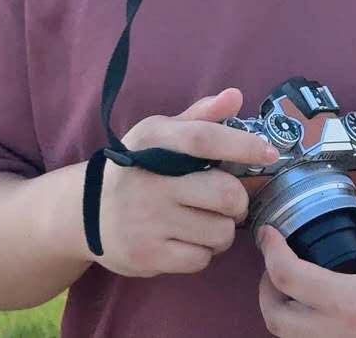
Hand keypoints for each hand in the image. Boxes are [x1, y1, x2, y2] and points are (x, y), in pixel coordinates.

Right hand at [95, 88, 277, 278]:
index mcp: (155, 141)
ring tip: (208, 221)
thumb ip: (200, 117)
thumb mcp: (159, 134)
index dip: (242, 145)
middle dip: (239, 201)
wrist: (86, 212)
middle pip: (224, 194)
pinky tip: (189, 239)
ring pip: (218, 232)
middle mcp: (150, 181)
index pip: (205, 139)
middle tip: (232, 201)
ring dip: (223, 229)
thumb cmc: (136, 168)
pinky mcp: (147, 256)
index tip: (269, 153)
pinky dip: (204, 252)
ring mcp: (148, 221)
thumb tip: (236, 96)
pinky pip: (200, 259)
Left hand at [258, 184, 355, 336]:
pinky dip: (306, 327)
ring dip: (284, 310)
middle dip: (266, 288)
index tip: (268, 232)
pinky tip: (321, 306)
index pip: (289, 278)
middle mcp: (340, 335)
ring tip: (297, 283)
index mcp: (352, 303)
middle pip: (276, 320)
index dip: (270, 251)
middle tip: (277, 260)